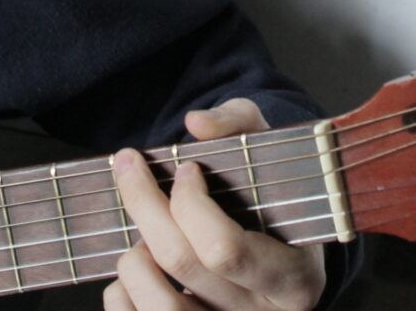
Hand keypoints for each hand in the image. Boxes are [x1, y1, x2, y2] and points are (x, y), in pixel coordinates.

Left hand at [106, 98, 329, 310]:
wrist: (280, 250)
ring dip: (134, 259)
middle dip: (145, 206)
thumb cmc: (275, 198)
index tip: (186, 168)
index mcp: (294, 277)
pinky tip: (137, 264)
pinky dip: (121, 293)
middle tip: (131, 169)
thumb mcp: (274, 152)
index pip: (224, 249)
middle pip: (183, 265)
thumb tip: (197, 123)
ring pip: (158, 305)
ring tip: (141, 232)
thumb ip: (241, 126)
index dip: (190, 204)